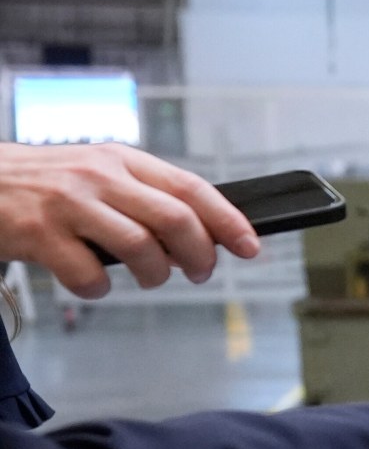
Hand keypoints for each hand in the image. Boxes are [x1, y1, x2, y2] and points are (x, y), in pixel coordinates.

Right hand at [0, 143, 258, 297]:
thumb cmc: (43, 183)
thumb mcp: (98, 175)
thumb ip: (145, 199)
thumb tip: (197, 239)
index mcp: (121, 160)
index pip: (191, 188)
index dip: (228, 220)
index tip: (250, 246)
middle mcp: (98, 177)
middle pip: (176, 219)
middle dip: (201, 255)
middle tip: (202, 273)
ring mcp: (68, 204)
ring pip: (140, 248)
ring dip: (156, 275)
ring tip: (150, 278)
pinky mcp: (38, 234)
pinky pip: (89, 275)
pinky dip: (99, 289)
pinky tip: (93, 283)